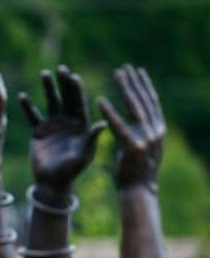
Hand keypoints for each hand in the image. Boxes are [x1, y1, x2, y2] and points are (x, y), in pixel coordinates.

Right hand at [19, 66, 105, 194]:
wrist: (52, 183)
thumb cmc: (71, 172)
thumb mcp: (84, 156)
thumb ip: (92, 139)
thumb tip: (103, 123)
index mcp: (81, 125)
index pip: (79, 103)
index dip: (76, 90)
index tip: (73, 76)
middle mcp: (68, 122)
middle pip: (66, 98)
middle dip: (63, 83)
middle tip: (60, 68)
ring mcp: (53, 125)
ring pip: (50, 102)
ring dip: (48, 88)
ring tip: (44, 73)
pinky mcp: (39, 131)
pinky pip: (32, 116)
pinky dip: (28, 106)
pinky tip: (22, 95)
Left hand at [98, 65, 164, 190]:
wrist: (139, 190)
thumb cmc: (137, 170)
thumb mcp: (145, 146)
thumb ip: (144, 130)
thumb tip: (142, 117)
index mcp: (158, 129)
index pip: (152, 102)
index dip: (145, 86)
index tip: (138, 71)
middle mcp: (155, 130)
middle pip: (144, 100)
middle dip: (135, 82)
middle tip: (125, 67)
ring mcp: (146, 138)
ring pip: (135, 107)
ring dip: (126, 89)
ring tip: (117, 74)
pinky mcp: (133, 147)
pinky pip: (118, 126)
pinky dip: (109, 113)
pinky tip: (99, 100)